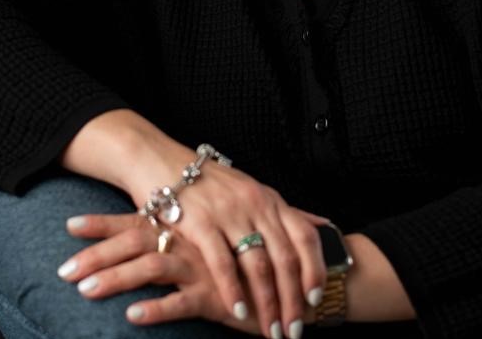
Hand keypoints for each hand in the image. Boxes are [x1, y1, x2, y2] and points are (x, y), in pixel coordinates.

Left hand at [58, 211, 262, 332]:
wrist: (282, 280)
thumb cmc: (237, 262)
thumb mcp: (204, 246)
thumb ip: (175, 238)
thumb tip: (143, 231)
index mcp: (183, 227)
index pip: (136, 220)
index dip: (102, 223)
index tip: (68, 225)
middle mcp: (188, 241)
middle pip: (135, 242)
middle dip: (97, 255)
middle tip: (64, 269)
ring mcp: (200, 267)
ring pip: (152, 267)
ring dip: (118, 278)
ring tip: (87, 290)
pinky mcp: (215, 295)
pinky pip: (181, 303)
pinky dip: (156, 309)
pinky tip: (132, 316)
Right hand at [131, 157, 329, 338]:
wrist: (159, 159)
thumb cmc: (207, 181)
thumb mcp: (250, 190)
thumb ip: (281, 212)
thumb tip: (322, 226)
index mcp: (269, 198)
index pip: (304, 237)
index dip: (315, 271)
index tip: (316, 301)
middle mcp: (254, 203)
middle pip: (285, 258)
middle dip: (292, 300)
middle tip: (294, 331)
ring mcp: (229, 212)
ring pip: (258, 264)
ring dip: (267, 303)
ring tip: (270, 330)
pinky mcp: (201, 221)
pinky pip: (222, 261)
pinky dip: (233, 290)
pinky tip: (239, 311)